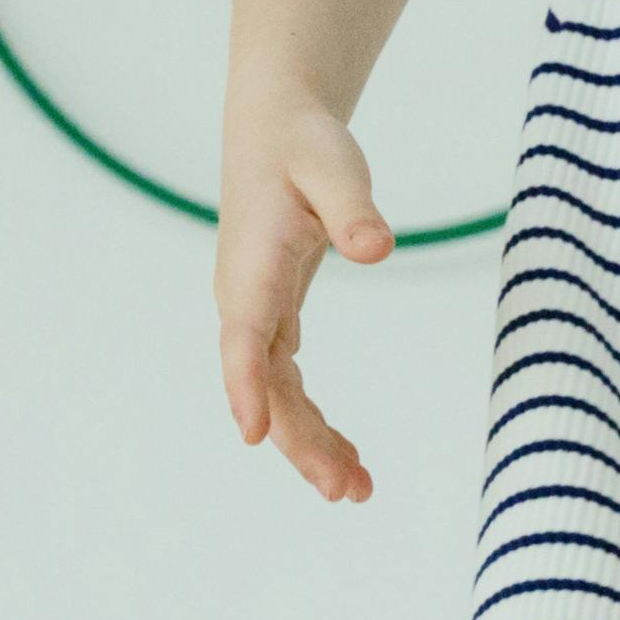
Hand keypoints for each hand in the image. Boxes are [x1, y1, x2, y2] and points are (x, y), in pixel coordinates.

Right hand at [217, 95, 392, 503]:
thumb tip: (375, 248)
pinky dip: (314, 421)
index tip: (255, 433)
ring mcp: (255, 312)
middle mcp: (244, 297)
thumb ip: (353, 206)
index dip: (246, 385)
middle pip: (263, 382)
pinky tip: (350, 457)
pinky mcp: (273, 317)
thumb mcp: (334, 165)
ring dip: (310, 442)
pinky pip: (286, 383)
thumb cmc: (303, 145)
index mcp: (253, 263)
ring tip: (357, 489)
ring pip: (276, 392)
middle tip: (343, 489)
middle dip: (298, 439)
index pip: (244, 334)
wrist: (274, 130)